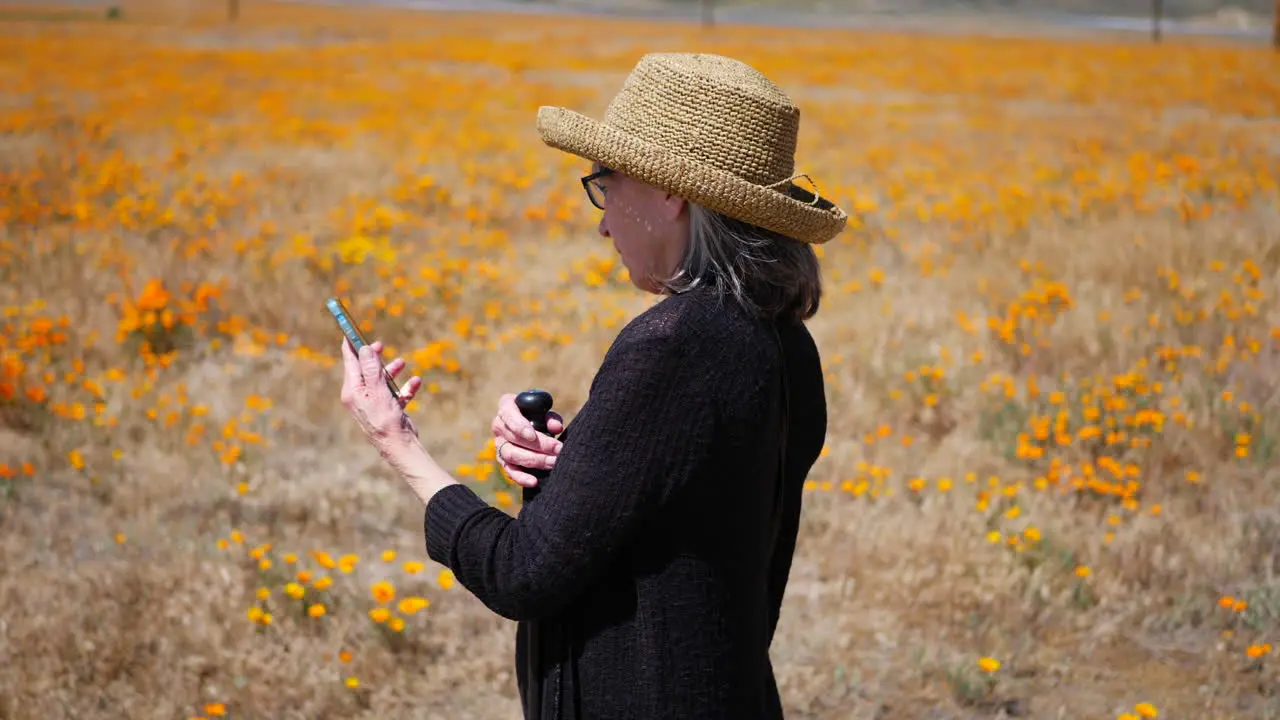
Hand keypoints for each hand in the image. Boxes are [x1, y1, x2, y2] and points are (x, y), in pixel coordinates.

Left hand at [340, 339, 423, 458]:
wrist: (398, 445)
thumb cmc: (384, 418)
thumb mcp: (377, 390)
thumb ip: (370, 368)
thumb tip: (364, 349)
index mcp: (352, 391)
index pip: (350, 362)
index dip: (351, 345)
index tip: (350, 330)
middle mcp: (360, 396)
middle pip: (365, 369)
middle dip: (374, 357)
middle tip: (380, 345)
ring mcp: (374, 403)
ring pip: (381, 380)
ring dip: (392, 371)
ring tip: (402, 363)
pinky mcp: (388, 409)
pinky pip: (396, 393)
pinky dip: (405, 387)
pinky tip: (416, 382)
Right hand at [491, 392, 562, 487]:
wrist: (528, 421)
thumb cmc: (537, 412)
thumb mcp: (544, 410)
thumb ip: (550, 417)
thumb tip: (556, 428)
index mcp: (507, 406)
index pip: (508, 415)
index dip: (519, 426)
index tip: (533, 436)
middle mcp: (499, 425)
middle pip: (513, 439)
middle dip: (538, 446)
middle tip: (558, 450)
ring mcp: (499, 444)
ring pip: (511, 455)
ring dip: (534, 460)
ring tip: (553, 463)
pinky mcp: (503, 460)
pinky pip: (509, 470)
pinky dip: (521, 477)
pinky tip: (534, 481)